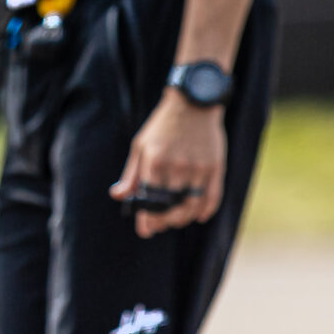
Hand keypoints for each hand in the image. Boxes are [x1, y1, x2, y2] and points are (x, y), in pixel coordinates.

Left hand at [110, 93, 225, 236]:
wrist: (194, 102)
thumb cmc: (162, 126)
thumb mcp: (141, 146)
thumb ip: (131, 174)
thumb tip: (118, 196)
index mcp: (154, 161)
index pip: (149, 201)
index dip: (147, 220)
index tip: (145, 230)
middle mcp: (177, 166)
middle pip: (171, 208)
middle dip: (164, 221)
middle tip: (160, 225)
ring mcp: (198, 167)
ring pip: (192, 206)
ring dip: (183, 219)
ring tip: (177, 220)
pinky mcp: (215, 167)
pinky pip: (212, 198)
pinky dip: (205, 211)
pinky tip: (198, 216)